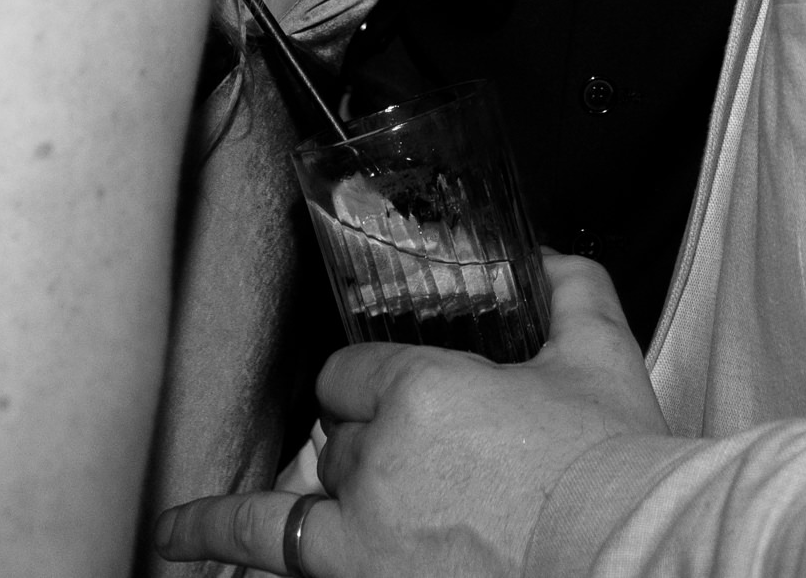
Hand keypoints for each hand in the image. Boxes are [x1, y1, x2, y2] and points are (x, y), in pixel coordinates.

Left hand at [154, 255, 665, 575]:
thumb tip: (550, 258)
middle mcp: (379, 458)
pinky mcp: (359, 577)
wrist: (632, 557)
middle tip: (432, 471)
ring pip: (316, 495)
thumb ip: (571, 290)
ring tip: (236, 504)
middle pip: (341, 440)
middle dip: (375, 448)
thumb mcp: (599, 359)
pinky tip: (173, 535)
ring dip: (329, 496)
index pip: (357, 374)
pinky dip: (213, 534)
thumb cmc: (617, 471)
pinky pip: (264, 546)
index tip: (406, 405)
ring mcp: (362, 529)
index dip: (380, 389)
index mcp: (423, 389)